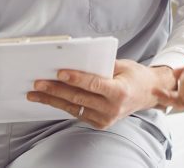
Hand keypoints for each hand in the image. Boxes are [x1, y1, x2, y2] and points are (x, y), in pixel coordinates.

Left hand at [27, 59, 174, 129]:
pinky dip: (62, 105)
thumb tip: (74, 61)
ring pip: (73, 108)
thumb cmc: (134, 76)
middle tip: (38, 83)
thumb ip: (100, 65)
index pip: (93, 84)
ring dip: (52, 100)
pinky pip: (77, 113)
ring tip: (35, 93)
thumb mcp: (121, 65)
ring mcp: (106, 119)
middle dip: (55, 90)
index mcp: (120, 92)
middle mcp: (112, 109)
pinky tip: (49, 99)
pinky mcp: (100, 124)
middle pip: (78, 98)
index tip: (59, 72)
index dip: (75, 78)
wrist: (148, 94)